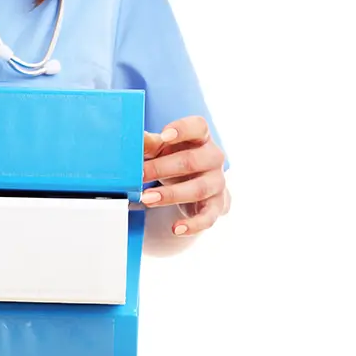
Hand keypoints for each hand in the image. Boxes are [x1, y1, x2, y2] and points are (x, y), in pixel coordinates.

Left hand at [141, 116, 229, 235]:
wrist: (192, 181)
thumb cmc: (174, 158)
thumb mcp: (160, 149)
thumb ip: (150, 144)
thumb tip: (138, 139)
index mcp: (200, 137)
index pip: (198, 127)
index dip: (182, 130)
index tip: (164, 136)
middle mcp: (213, 158)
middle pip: (191, 161)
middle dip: (162, 168)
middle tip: (139, 175)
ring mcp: (217, 182)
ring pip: (198, 188)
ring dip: (170, 195)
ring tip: (147, 198)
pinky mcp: (217, 205)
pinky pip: (208, 217)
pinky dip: (193, 225)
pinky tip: (176, 228)